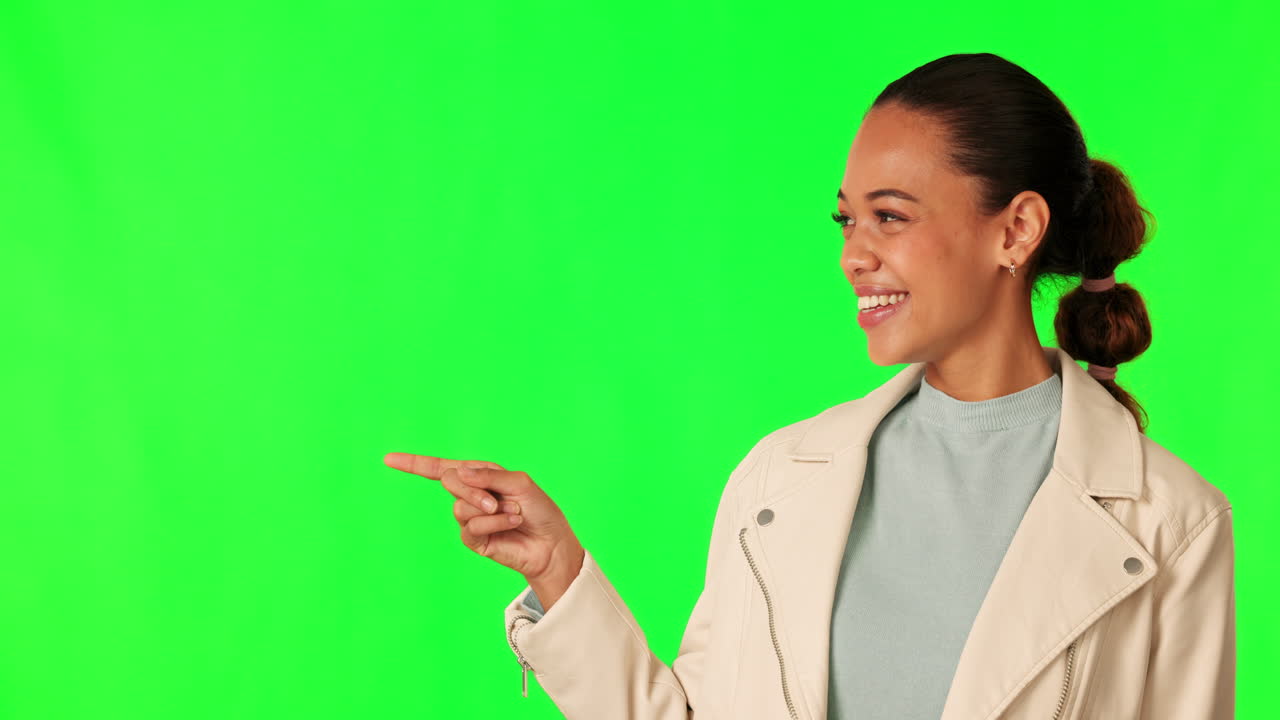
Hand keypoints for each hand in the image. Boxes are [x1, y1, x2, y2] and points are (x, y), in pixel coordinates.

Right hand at [382, 453, 584, 599]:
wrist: (552, 544)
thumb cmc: (540, 510)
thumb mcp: (520, 483)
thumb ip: (489, 475)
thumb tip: (458, 472)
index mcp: (480, 476)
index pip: (441, 468)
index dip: (414, 463)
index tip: (387, 459)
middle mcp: (472, 495)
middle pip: (448, 481)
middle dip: (471, 489)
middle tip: (497, 502)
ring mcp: (470, 518)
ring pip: (459, 506)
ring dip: (489, 509)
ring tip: (512, 514)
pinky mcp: (474, 540)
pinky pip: (471, 526)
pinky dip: (494, 523)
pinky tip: (511, 524)